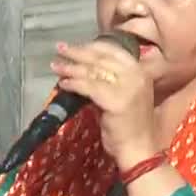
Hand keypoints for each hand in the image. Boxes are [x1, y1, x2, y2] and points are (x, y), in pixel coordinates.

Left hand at [50, 39, 158, 169]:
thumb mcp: (121, 94)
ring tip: (56, 66)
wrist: (138, 149)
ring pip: (93, 71)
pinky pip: (89, 87)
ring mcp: (128, 88)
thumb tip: (79, 68)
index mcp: (140, 71)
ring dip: (71, 67)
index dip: (91, 46)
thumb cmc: (128, 125)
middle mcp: (137, 75)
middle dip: (77, 52)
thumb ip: (106, 80)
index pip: (113, 50)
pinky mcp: (116, 101)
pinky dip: (74, 84)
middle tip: (60, 49)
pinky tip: (63, 84)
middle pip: (101, 58)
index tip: (74, 46)